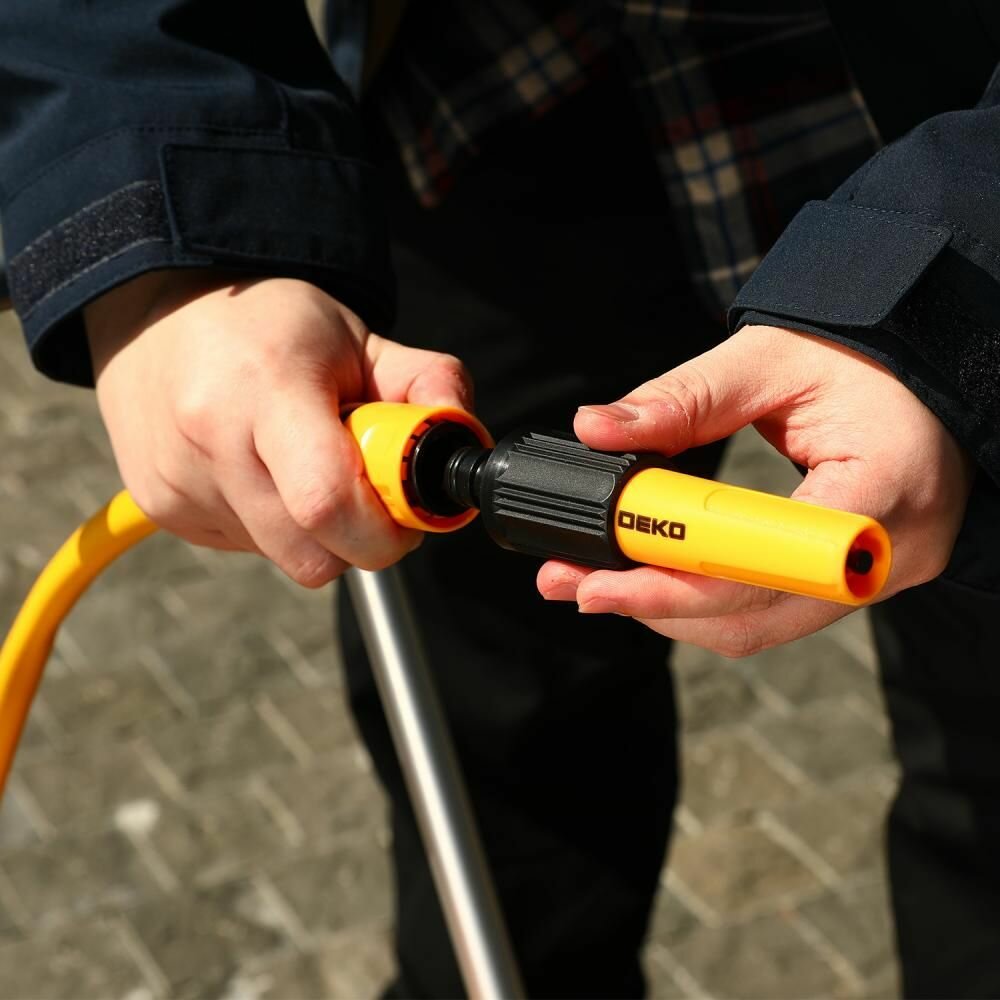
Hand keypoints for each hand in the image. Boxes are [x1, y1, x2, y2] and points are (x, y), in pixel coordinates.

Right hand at [85, 270, 472, 585]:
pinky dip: (273, 524)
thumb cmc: (268, 325)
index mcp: (268, 389)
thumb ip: (424, 382)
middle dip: (357, 538)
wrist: (158, 316)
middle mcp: (212, 440)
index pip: (329, 502)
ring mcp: (179, 482)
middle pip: (312, 553)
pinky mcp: (160, 507)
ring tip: (301, 463)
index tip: (401, 509)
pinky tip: (262, 471)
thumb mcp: (356, 336)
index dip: (382, 528)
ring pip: (284, 557)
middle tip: (362, 489)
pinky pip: (248, 547)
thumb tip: (464, 437)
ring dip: (313, 530)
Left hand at [537, 325, 973, 655]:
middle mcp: (889, 551)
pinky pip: (771, 610)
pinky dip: (705, 600)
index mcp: (883, 484)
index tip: (601, 582)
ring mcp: (874, 575)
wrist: (924, 374)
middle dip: (653, 602)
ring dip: (670, 609)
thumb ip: (682, 398)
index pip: (768, 561)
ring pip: (757, 624)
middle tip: (573, 582)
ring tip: (596, 581)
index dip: (677, 580)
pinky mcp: (852, 580)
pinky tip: (653, 578)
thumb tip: (596, 429)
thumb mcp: (771, 359)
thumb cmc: (863, 358)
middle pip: (755, 611)